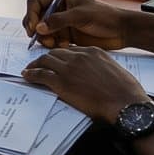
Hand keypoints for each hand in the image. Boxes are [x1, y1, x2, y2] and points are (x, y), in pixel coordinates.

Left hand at [22, 46, 149, 123]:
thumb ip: (101, 67)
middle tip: (39, 64)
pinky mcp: (61, 82)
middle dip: (46, 58)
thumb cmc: (127, 92)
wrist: (127, 104)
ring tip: (29, 69)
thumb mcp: (115, 70)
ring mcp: (69, 68)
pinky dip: (31, 74)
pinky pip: (41, 74)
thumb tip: (96, 73)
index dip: (61, 56)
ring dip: (35, 64)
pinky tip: (27, 76)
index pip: (71, 50)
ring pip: (45, 61)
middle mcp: (79, 57)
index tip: (57, 60)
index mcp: (93, 52)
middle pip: (56, 53)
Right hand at [23, 0, 129, 49]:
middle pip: (35, 17)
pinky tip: (65, 45)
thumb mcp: (80, 15)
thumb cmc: (105, 16)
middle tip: (39, 38)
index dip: (30, 14)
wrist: (121, 31)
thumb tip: (39, 27)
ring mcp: (61, 22)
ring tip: (54, 43)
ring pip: (42, 31)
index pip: (35, 2)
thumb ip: (58, 20)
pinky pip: (51, 40)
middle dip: (36, 29)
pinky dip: (53, 44)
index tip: (33, 27)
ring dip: (45, 38)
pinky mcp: (66, 35)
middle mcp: (58, 9)